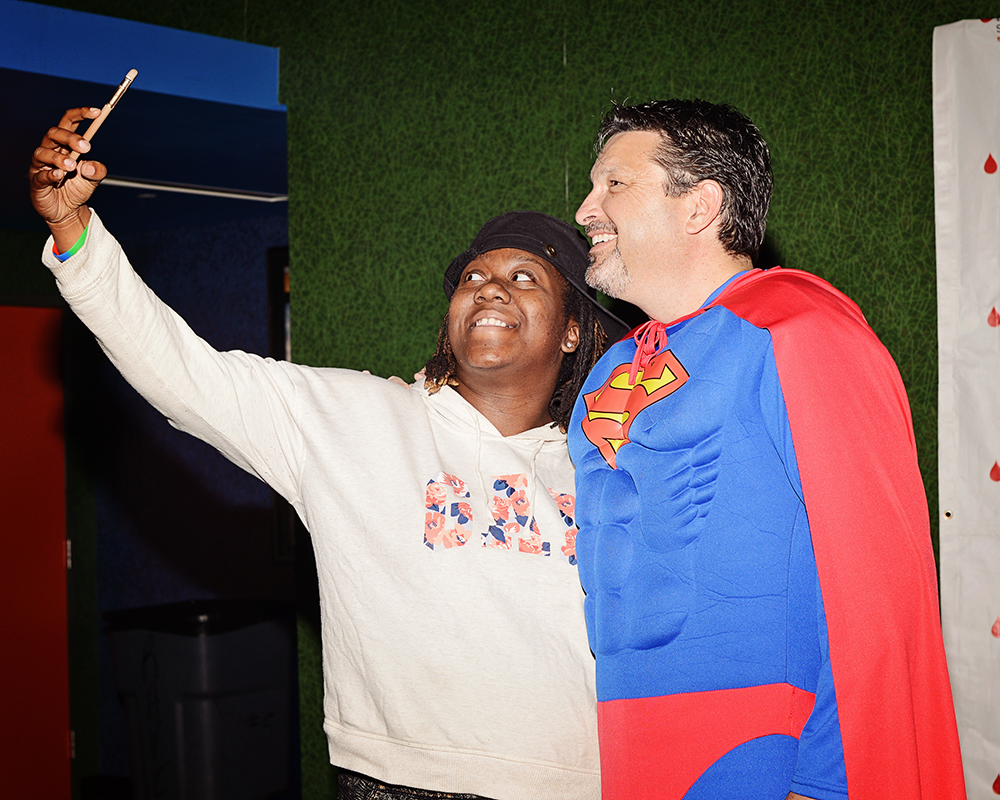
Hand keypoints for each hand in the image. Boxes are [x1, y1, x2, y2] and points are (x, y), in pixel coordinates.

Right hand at [28, 107, 107, 249]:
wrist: (68, 210)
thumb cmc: (78, 188)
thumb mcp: (94, 179)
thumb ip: (97, 170)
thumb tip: (90, 166)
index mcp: (65, 144)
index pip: (69, 123)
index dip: (81, 114)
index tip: (97, 112)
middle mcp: (51, 150)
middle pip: (54, 134)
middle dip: (70, 137)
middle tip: (86, 147)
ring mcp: (41, 166)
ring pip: (43, 152)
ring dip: (59, 158)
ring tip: (72, 166)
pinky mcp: (36, 182)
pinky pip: (40, 175)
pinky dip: (50, 174)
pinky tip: (59, 176)